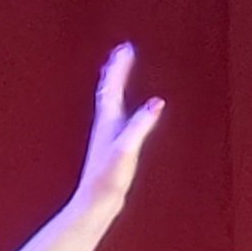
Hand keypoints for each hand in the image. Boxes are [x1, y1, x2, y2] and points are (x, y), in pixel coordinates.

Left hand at [71, 43, 162, 222]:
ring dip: (114, 84)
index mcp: (108, 121)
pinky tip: (124, 112)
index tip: (125, 47)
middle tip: (122, 51)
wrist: (95, 202)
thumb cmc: (109, 178)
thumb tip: (156, 103)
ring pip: (110, 102)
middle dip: (116, 70)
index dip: (120, 67)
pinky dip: (120, 106)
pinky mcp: (112, 147)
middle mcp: (105, 125)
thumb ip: (140, 126)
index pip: (113, 87)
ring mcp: (107, 136)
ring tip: (117, 72)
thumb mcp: (127, 149)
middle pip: (109, 90)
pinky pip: (116, 117)